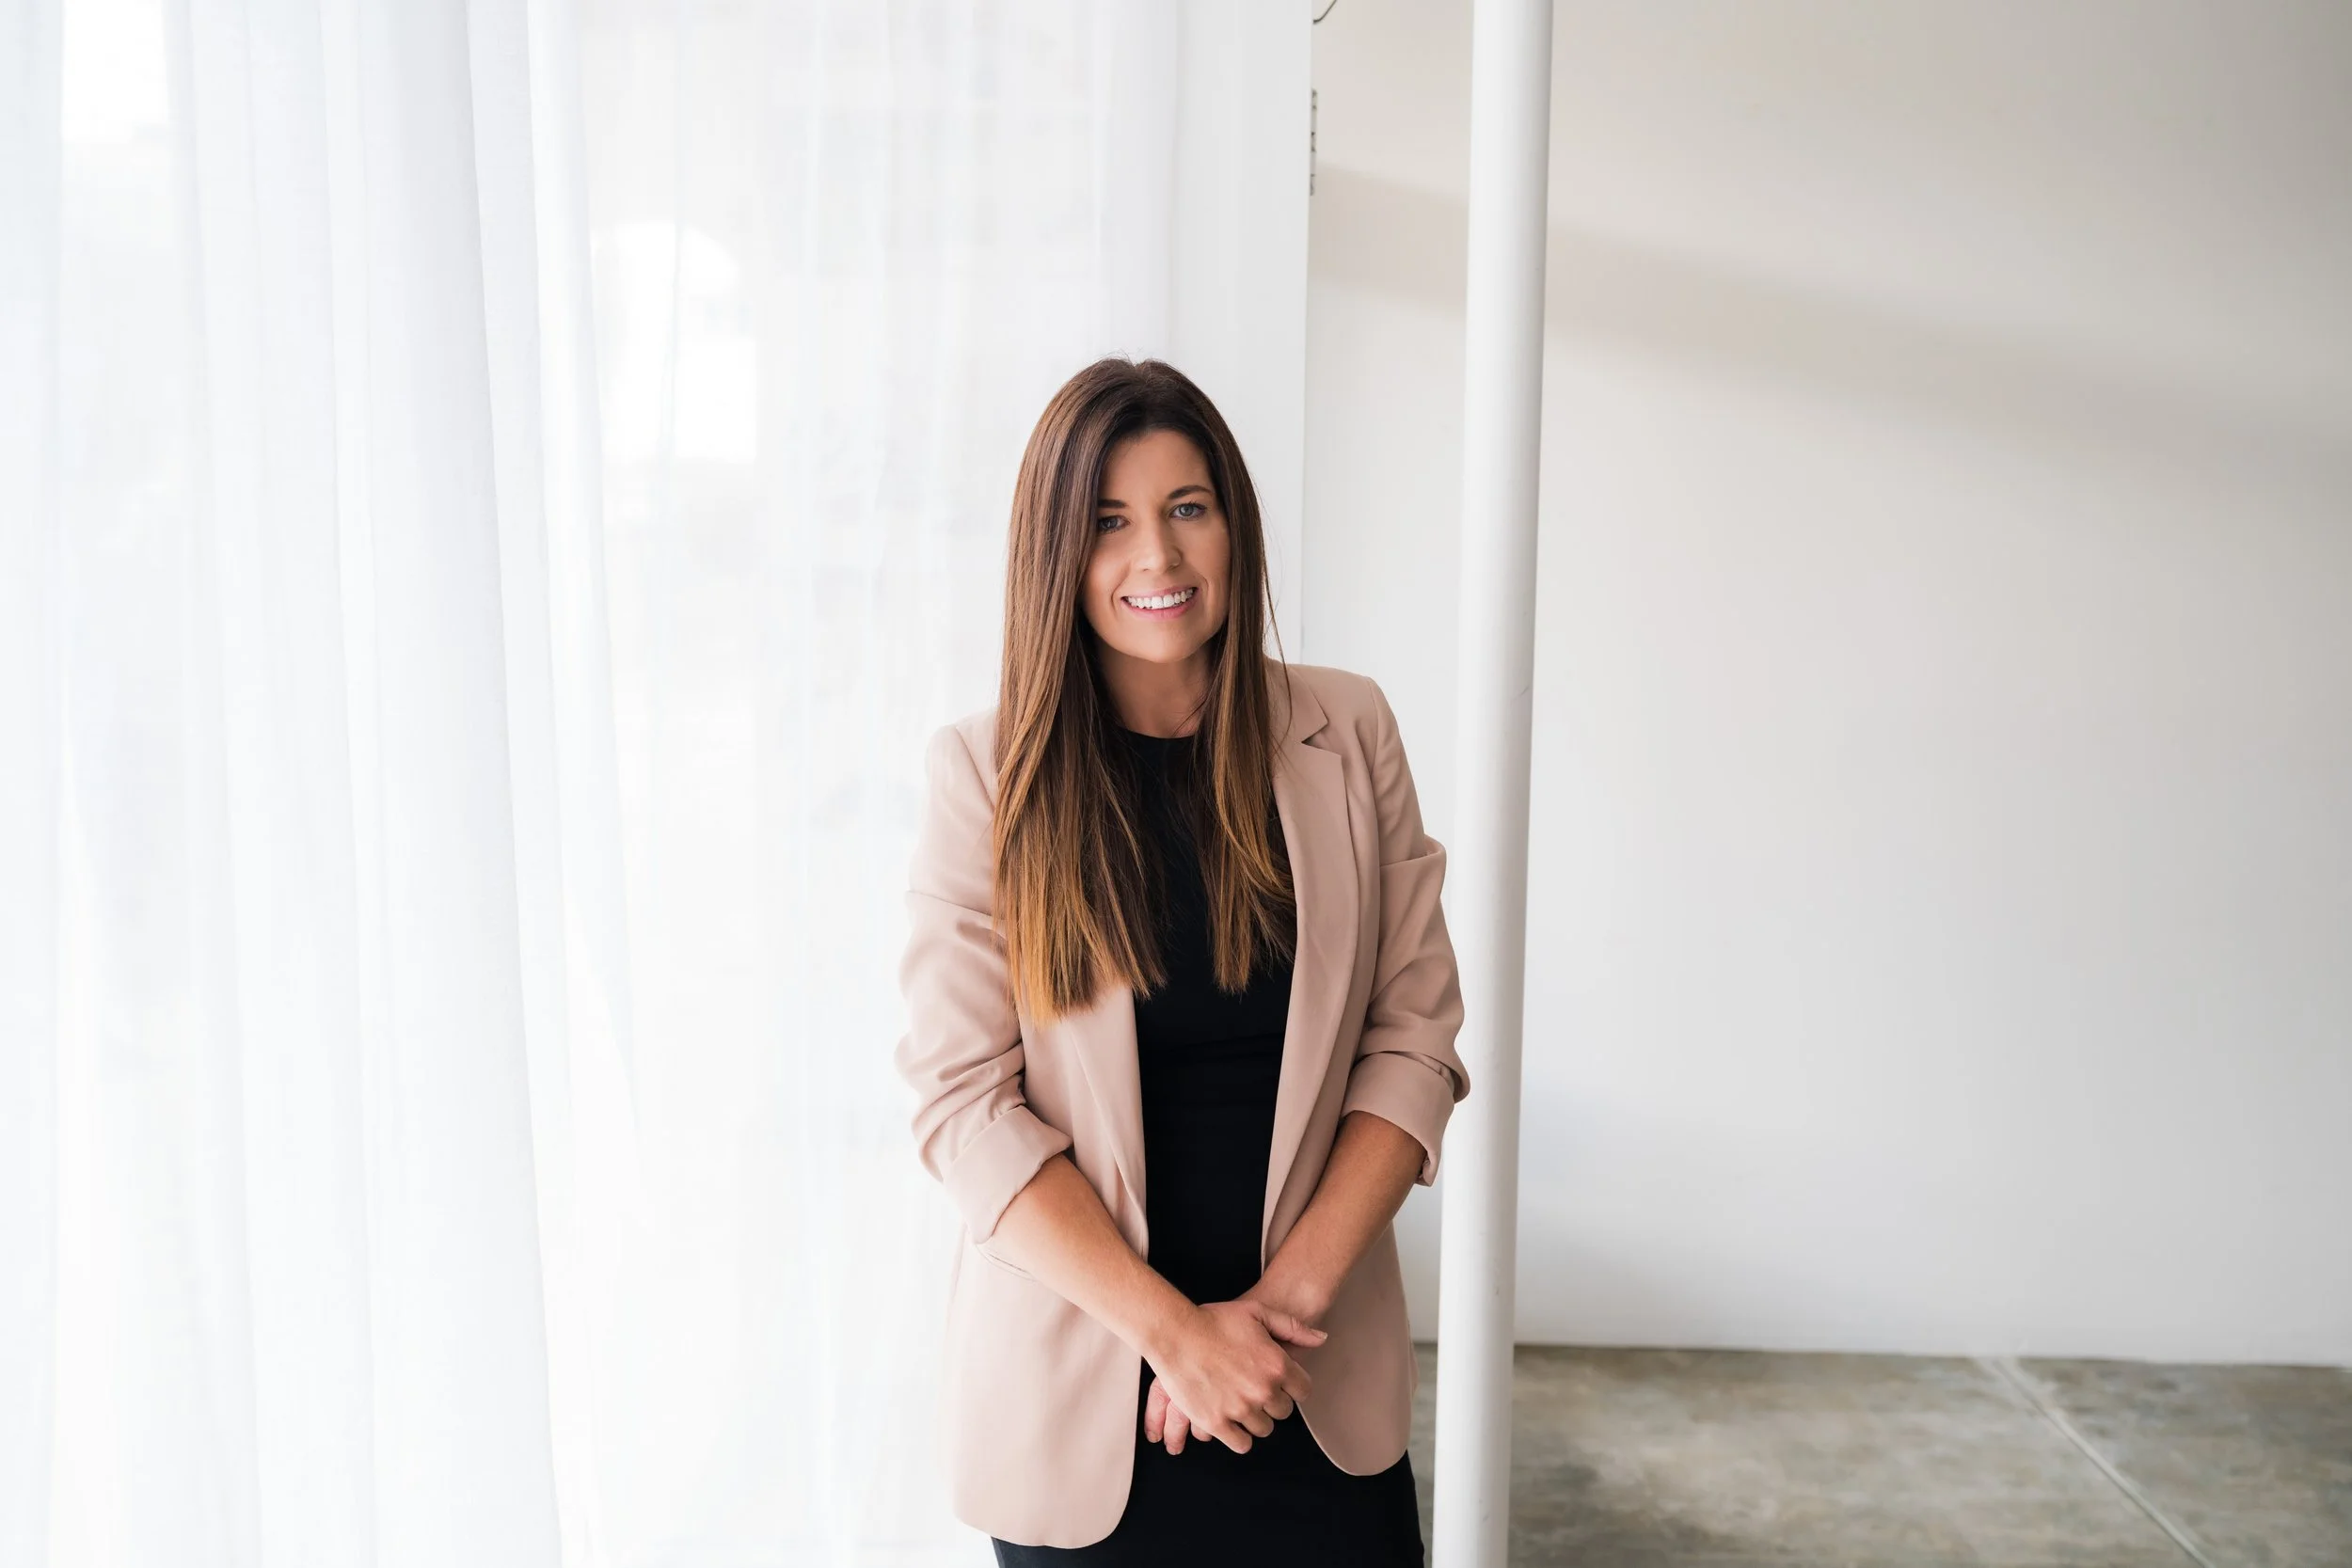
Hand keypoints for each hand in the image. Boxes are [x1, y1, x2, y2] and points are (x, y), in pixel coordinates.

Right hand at [1142, 1296, 1325, 1454]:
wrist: (1175, 1333)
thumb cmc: (1213, 1321)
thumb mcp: (1258, 1312)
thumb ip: (1293, 1327)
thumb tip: (1321, 1339)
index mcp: (1277, 1365)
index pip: (1303, 1390)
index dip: (1292, 1386)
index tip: (1281, 1383)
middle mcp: (1263, 1390)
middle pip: (1283, 1411)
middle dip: (1273, 1401)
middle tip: (1256, 1390)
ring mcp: (1240, 1409)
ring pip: (1263, 1429)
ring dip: (1256, 1418)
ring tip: (1241, 1403)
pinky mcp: (1217, 1423)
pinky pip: (1241, 1444)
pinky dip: (1239, 1436)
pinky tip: (1232, 1422)